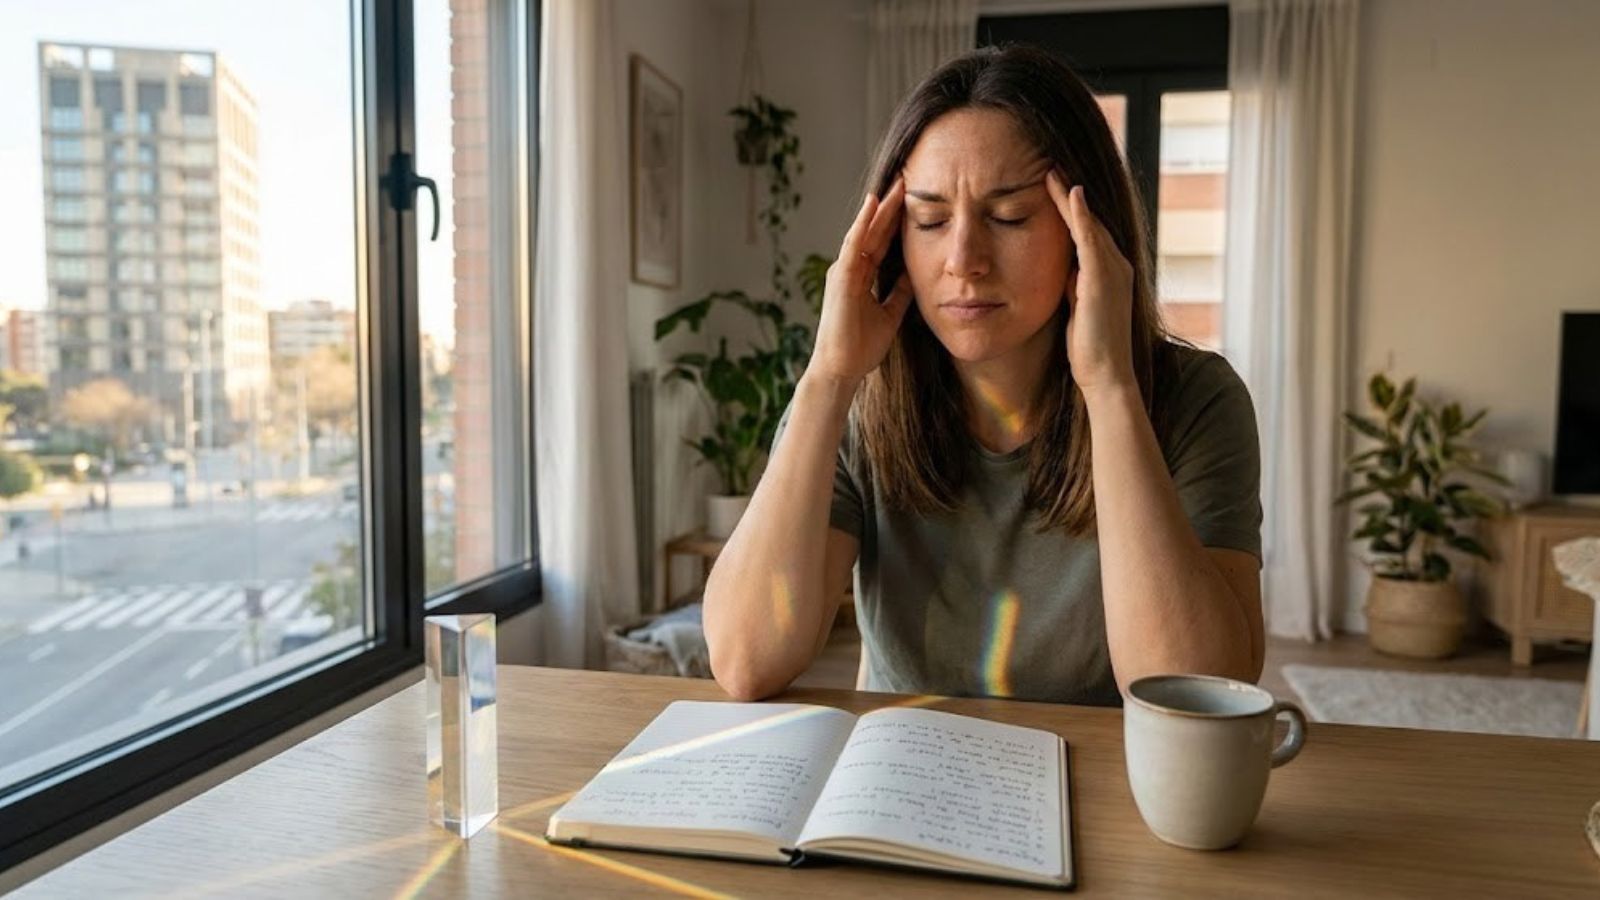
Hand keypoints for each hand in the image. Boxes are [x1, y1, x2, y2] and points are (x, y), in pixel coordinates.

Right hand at [807, 178, 914, 385]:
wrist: (841, 369)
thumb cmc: (860, 347)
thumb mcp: (890, 314)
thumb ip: (899, 293)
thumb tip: (914, 274)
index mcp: (861, 277)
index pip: (882, 241)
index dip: (897, 221)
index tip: (914, 199)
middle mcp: (850, 269)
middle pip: (874, 231)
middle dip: (891, 206)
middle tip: (908, 179)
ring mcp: (843, 271)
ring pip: (864, 231)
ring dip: (880, 206)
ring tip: (897, 183)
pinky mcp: (841, 278)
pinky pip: (854, 244)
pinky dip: (864, 223)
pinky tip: (874, 204)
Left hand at [1046, 170, 1136, 396]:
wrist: (1106, 375)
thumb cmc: (1090, 349)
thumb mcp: (1078, 308)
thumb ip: (1073, 285)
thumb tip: (1063, 270)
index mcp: (1109, 272)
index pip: (1087, 231)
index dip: (1069, 209)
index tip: (1050, 185)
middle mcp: (1116, 265)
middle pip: (1089, 220)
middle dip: (1070, 194)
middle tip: (1050, 165)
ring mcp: (1113, 270)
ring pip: (1089, 223)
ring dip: (1070, 196)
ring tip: (1052, 170)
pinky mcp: (1103, 278)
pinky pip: (1090, 238)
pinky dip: (1081, 215)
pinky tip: (1070, 192)